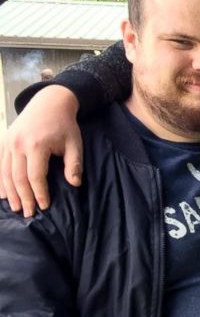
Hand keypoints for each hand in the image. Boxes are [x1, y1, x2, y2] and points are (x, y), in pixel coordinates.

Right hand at [0, 84, 83, 216]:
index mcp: (36, 145)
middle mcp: (18, 144)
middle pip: (17, 177)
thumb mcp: (75, 144)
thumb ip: (74, 164)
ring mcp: (8, 142)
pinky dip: (0, 180)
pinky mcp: (3, 141)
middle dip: (23, 197)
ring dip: (10, 192)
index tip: (45, 206)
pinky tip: (3, 193)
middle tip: (29, 213)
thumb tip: (74, 184)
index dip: (39, 193)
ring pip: (5, 172)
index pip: (35, 176)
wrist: (49, 103)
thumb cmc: (65, 125)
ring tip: (16, 208)